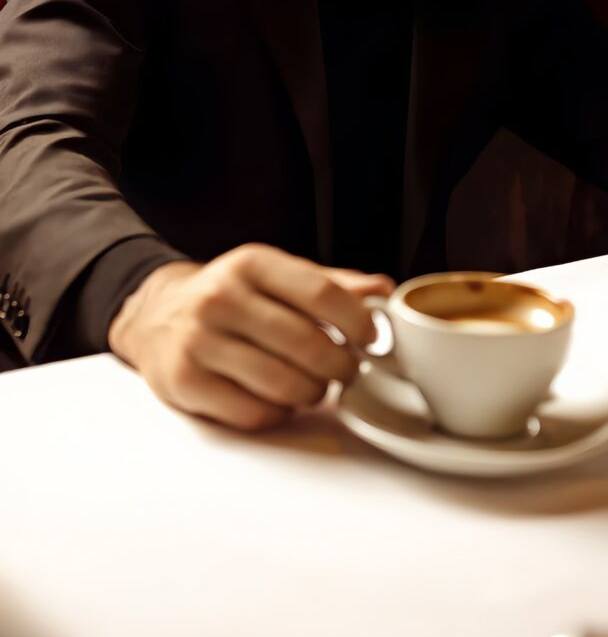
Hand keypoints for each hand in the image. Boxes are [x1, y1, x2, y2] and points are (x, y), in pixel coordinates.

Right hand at [108, 243, 393, 430]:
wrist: (153, 313)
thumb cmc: (228, 296)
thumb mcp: (273, 276)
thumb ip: (329, 283)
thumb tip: (383, 289)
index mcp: (252, 264)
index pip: (322, 293)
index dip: (358, 321)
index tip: (370, 338)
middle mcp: (222, 297)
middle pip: (308, 345)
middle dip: (341, 367)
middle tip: (346, 371)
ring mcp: (200, 340)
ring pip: (284, 385)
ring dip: (313, 394)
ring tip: (314, 386)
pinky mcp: (185, 381)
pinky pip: (254, 413)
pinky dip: (278, 413)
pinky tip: (277, 399)